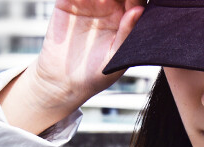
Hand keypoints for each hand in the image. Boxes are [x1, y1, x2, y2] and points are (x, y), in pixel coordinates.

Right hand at [0, 0, 144, 133]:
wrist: (65, 81)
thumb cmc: (96, 75)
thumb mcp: (115, 57)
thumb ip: (126, 33)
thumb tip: (139, 10)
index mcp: (125, 20)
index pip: (134, 0)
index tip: (132, 0)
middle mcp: (109, 7)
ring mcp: (89, 2)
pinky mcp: (68, 1)